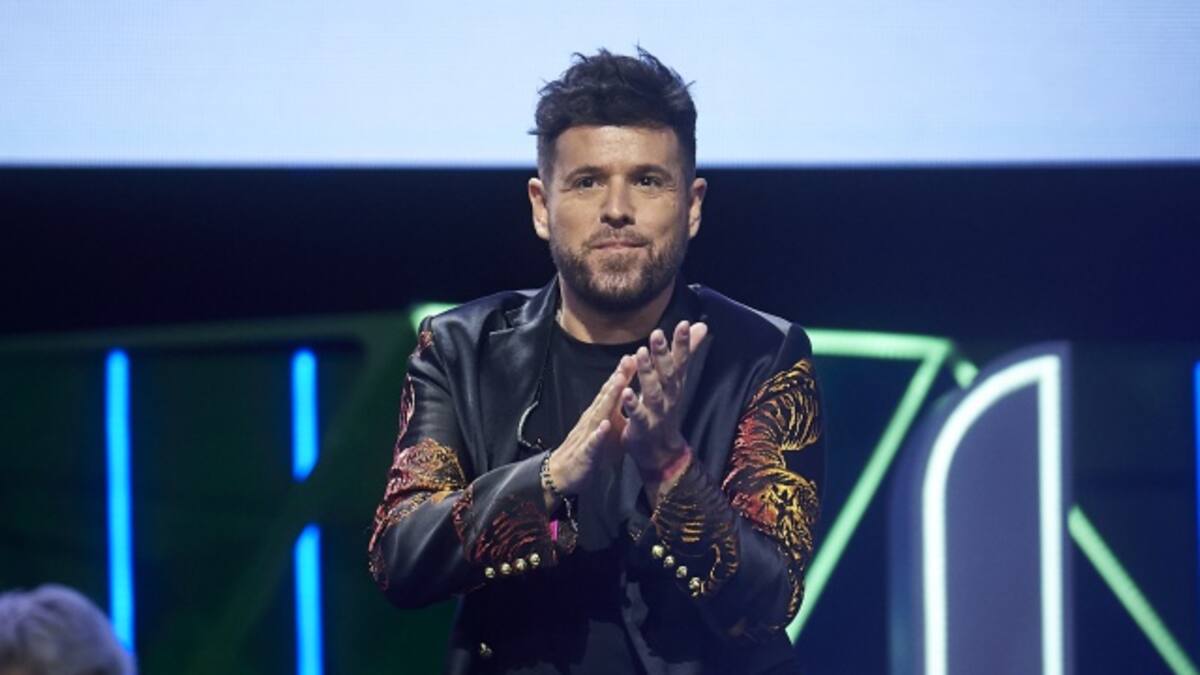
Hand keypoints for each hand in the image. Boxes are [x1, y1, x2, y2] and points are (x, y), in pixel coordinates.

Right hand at [545, 356, 635, 505]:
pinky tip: (604, 425)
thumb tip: (639, 397)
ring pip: (599, 413)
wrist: (565, 474)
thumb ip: (622, 412)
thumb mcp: (611, 429)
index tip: (635, 356)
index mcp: (601, 414)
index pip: (612, 390)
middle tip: (630, 360)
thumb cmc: (591, 450)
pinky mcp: (585, 453)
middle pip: (606, 395)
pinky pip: (592, 442)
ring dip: (609, 398)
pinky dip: (598, 433)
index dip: (623, 374)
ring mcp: (587, 434)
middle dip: (618, 378)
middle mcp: (593, 419)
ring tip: (620, 382)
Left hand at [620, 321, 707, 482]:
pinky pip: (638, 415)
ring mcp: (657, 412)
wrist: (661, 449)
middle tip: (657, 334)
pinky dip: (632, 404)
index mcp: (675, 383)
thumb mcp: (677, 378)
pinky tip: (625, 392)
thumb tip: (702, 325)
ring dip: (647, 373)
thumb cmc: (666, 407)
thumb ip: (686, 352)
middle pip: (668, 374)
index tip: (683, 323)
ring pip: (652, 391)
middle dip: (663, 354)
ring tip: (640, 353)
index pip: (681, 360)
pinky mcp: (643, 426)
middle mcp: (669, 396)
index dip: (683, 343)